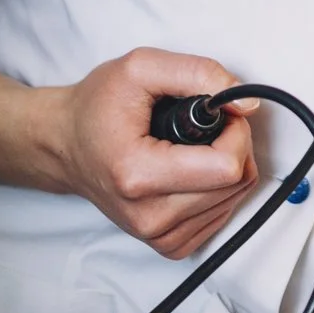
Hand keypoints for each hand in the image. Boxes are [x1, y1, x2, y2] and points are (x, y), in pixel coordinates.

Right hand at [39, 48, 259, 257]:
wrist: (66, 144)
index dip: (236, 132)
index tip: (219, 113)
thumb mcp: (140, 67)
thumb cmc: (97, 106)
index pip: (226, 168)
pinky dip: (218, 188)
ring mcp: (157, 236)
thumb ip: (198, 74)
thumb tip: (247, 103)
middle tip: (206, 125)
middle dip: (233, 145)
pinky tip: (193, 169)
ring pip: (233, 200)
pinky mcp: (168, 245)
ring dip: (227, 166)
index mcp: (137, 175)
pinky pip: (221, 217)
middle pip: (234, 184)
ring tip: (194, 145)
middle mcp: (148, 216)